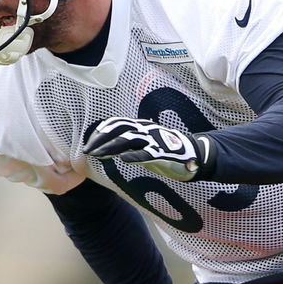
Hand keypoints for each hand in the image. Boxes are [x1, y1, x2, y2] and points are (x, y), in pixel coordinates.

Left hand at [83, 117, 213, 180]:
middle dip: (100, 139)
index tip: (90, 143)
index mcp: (142, 126)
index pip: (116, 123)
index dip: (101, 132)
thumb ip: (130, 144)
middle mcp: (146, 130)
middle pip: (118, 128)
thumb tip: (110, 148)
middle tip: (88, 150)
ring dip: (110, 147)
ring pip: (128, 140)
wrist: (194, 156)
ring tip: (97, 155)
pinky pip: (147, 153)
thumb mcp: (146, 144)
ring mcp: (155, 140)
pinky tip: (123, 160)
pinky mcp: (164, 154)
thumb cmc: (167, 152)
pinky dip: (134, 156)